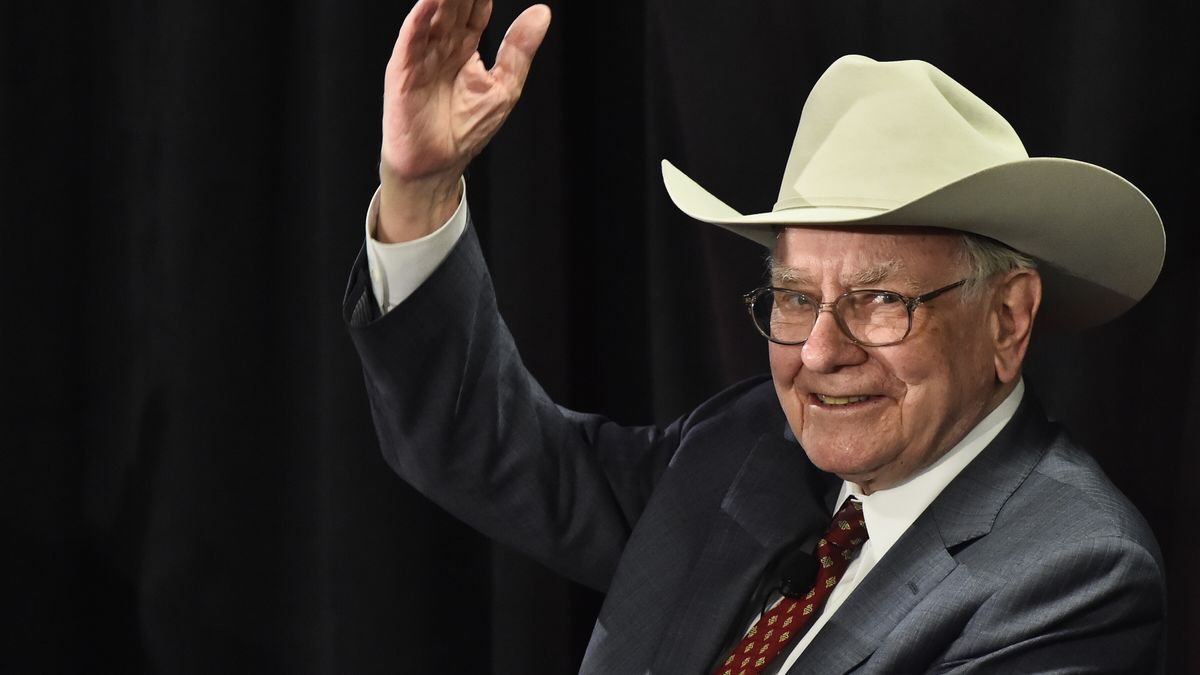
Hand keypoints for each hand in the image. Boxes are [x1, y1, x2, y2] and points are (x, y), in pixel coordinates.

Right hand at [377, 0, 550, 242]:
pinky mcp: (403, 70)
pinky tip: (431, 1)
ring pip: (433, 13)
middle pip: (454, 3)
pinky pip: (412, 37)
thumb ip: (518, 49)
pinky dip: (421, 17)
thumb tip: (542, 13)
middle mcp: (442, 45)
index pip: (476, 6)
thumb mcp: (504, 86)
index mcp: (465, 46)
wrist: (436, 164)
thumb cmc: (465, 129)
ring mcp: (421, 54)